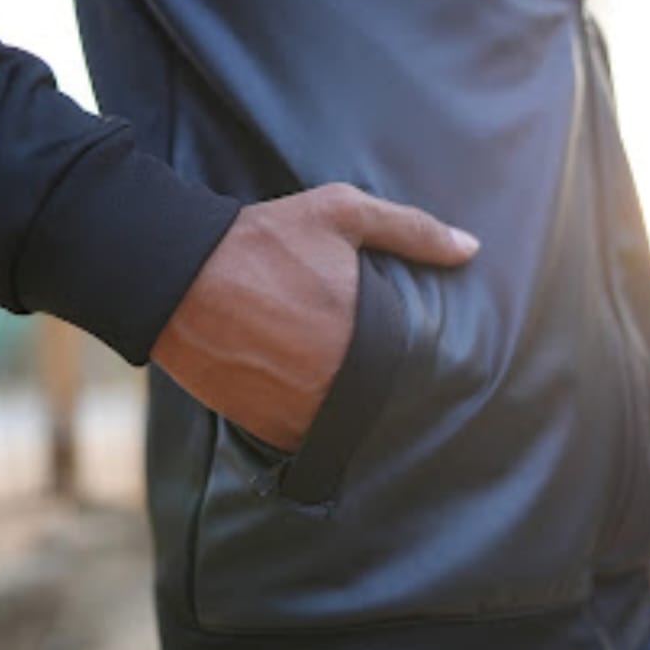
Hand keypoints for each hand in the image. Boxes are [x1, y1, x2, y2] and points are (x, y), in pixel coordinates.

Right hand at [151, 183, 478, 450]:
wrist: (178, 273)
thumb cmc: (264, 239)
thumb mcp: (342, 214)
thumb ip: (412, 231)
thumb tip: (471, 249)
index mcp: (367, 338)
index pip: (411, 367)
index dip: (405, 358)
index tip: (393, 345)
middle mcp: (338, 384)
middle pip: (377, 397)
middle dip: (370, 379)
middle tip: (348, 354)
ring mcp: (300, 412)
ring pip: (342, 422)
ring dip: (338, 405)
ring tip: (318, 370)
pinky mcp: (265, 428)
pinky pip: (301, 436)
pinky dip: (302, 418)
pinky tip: (291, 386)